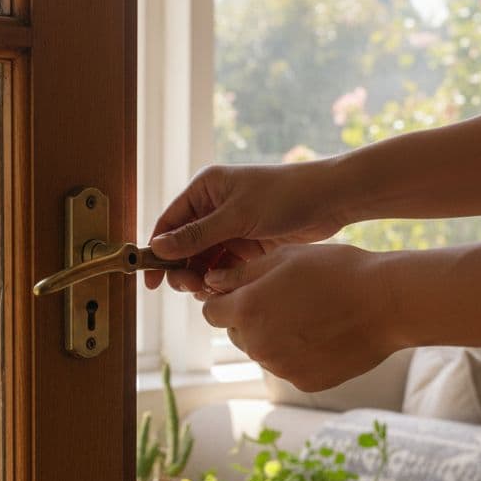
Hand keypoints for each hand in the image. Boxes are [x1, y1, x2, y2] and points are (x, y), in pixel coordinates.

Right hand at [145, 160, 351, 291]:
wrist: (330, 200)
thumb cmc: (285, 196)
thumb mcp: (237, 217)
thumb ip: (197, 235)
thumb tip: (158, 248)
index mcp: (205, 189)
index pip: (169, 223)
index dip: (157, 251)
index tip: (151, 278)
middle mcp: (213, 207)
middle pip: (183, 245)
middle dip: (182, 268)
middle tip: (189, 287)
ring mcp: (230, 227)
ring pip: (203, 259)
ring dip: (200, 276)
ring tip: (208, 290)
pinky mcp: (247, 244)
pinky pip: (223, 265)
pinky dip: (219, 279)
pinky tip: (222, 289)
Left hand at [198, 244, 408, 390]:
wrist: (387, 303)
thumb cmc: (336, 271)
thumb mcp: (285, 258)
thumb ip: (241, 274)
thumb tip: (210, 283)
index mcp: (247, 310)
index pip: (212, 312)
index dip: (227, 300)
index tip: (247, 291)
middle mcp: (257, 344)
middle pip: (237, 334)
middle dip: (251, 318)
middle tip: (286, 299)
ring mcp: (281, 367)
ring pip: (263, 351)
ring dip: (274, 336)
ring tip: (309, 315)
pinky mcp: (305, 382)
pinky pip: (289, 367)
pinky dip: (299, 354)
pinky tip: (324, 335)